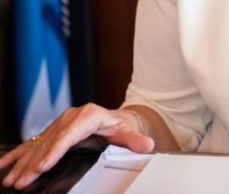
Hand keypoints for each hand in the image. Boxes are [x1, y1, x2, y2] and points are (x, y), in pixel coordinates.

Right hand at [0, 103, 153, 189]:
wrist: (116, 118)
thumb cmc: (119, 125)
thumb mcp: (127, 131)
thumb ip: (134, 140)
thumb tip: (146, 145)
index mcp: (88, 115)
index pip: (69, 134)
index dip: (55, 149)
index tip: (43, 165)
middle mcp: (71, 117)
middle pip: (50, 142)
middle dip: (34, 162)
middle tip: (22, 181)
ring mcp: (60, 123)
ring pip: (38, 144)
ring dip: (23, 163)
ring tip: (11, 180)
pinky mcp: (52, 131)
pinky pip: (32, 143)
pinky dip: (17, 154)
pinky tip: (4, 165)